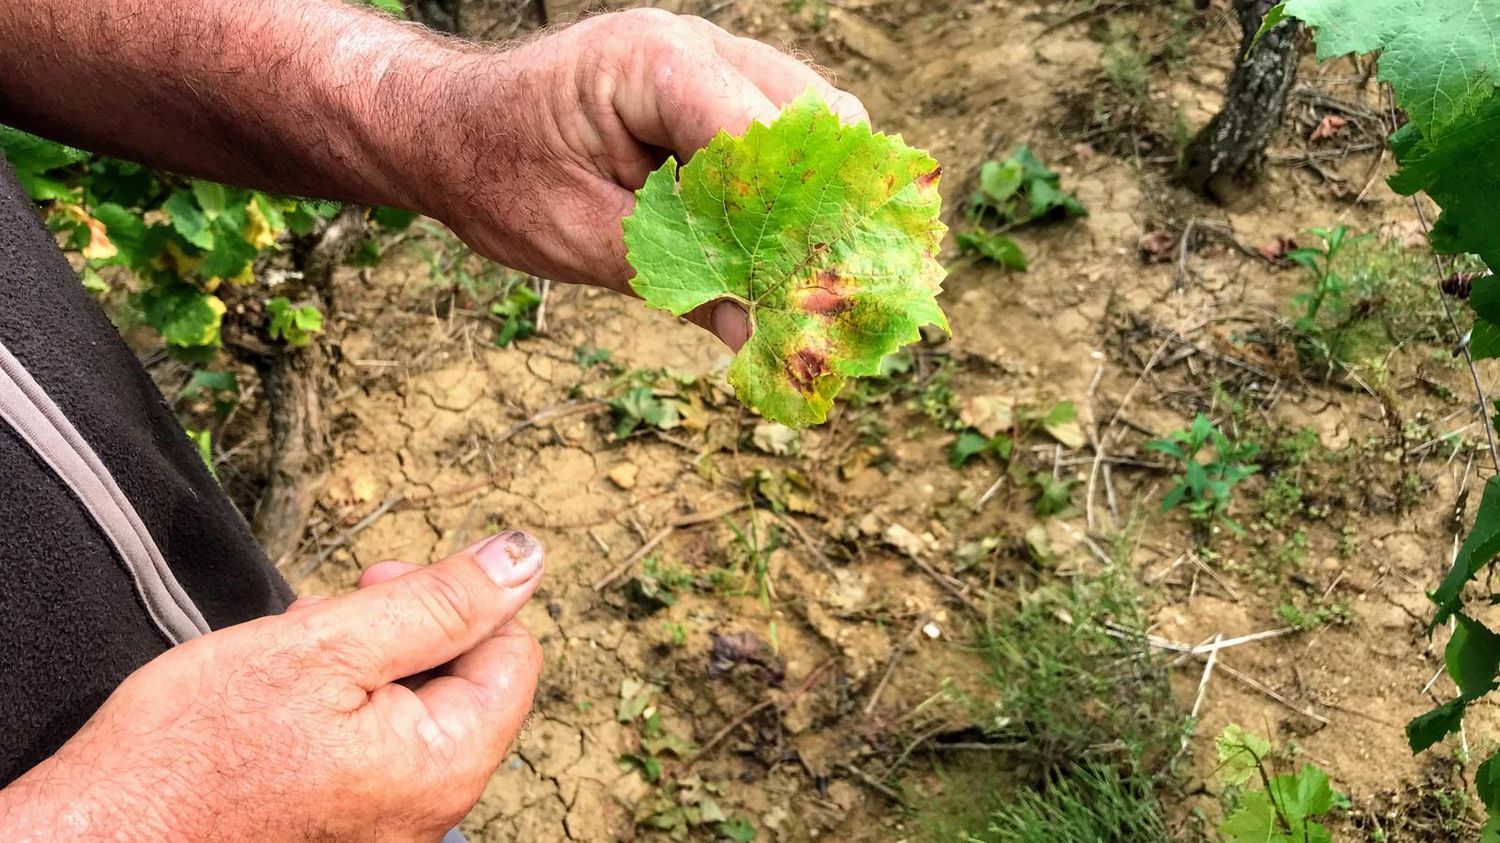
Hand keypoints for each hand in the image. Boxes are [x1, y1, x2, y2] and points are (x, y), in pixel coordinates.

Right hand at [0, 531, 544, 840]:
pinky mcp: (348, 829)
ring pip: (414, 708)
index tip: (382, 587)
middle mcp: (432, 809)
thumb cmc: (195, 747)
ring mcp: (390, 825)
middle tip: (325, 624)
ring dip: (365, 665)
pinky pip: (375, 748)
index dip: (457, 601)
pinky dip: (341, 709)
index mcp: (446, 765)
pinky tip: (285, 703)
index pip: (512, 653)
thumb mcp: (327, 645)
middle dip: (403, 633)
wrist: (100, 835)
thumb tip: (523, 560)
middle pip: (464, 682)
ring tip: (292, 665)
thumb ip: (439, 603)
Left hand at [414, 10, 869, 348]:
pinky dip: (787, 194)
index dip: (800, 223)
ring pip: (814, 127)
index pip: (766, 141)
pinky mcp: (717, 89)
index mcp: (654, 65)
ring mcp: (714, 60)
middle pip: (817, 122)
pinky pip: (782, 137)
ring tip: (798, 280)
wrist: (445, 130)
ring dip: (811, 203)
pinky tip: (772, 251)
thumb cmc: (495, 174)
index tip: (816, 301)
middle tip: (821, 298)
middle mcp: (699, 45)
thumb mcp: (579, 239)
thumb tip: (765, 337)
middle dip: (825, 212)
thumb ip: (678, 280)